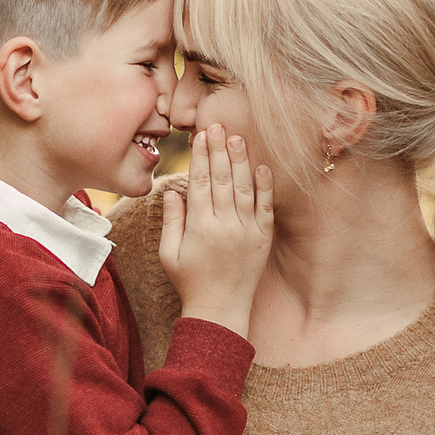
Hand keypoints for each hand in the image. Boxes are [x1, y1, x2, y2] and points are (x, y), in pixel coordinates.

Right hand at [158, 123, 273, 335]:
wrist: (220, 309)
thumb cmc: (189, 281)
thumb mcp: (169, 253)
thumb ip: (172, 221)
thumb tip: (172, 192)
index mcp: (200, 227)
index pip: (201, 182)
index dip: (201, 156)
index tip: (201, 135)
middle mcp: (225, 225)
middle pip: (223, 179)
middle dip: (219, 150)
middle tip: (218, 125)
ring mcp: (246, 231)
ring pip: (245, 188)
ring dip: (241, 161)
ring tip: (237, 137)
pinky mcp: (263, 239)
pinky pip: (265, 208)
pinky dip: (265, 187)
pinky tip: (262, 167)